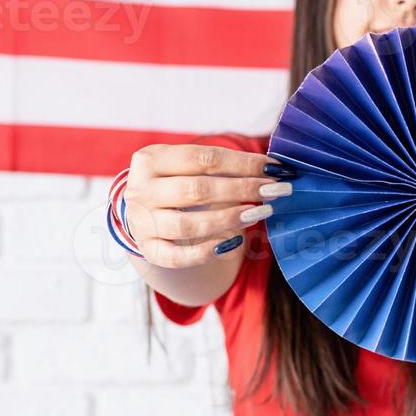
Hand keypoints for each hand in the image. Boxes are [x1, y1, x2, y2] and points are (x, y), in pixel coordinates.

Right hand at [123, 143, 294, 267]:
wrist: (145, 211)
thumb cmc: (177, 182)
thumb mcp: (187, 166)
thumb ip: (222, 166)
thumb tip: (273, 169)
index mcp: (151, 159)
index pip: (204, 158)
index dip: (243, 164)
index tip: (275, 169)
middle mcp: (141, 189)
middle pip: (197, 190)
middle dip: (242, 189)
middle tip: (274, 191)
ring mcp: (141, 222)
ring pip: (187, 225)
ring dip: (228, 220)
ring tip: (259, 213)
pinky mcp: (148, 249)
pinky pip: (177, 257)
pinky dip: (206, 252)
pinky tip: (233, 243)